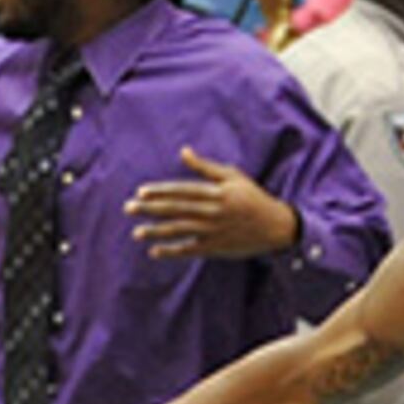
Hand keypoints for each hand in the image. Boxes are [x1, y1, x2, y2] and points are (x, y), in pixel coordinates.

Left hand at [128, 150, 298, 259]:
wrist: (275, 226)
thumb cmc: (252, 197)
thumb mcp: (233, 176)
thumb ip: (205, 167)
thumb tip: (184, 151)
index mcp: (216, 192)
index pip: (183, 191)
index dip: (161, 192)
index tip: (141, 192)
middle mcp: (213, 212)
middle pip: (176, 209)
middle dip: (150, 209)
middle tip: (128, 209)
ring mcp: (214, 231)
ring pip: (180, 231)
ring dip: (157, 232)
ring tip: (137, 233)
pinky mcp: (216, 247)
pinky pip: (190, 250)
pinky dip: (172, 252)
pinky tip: (155, 252)